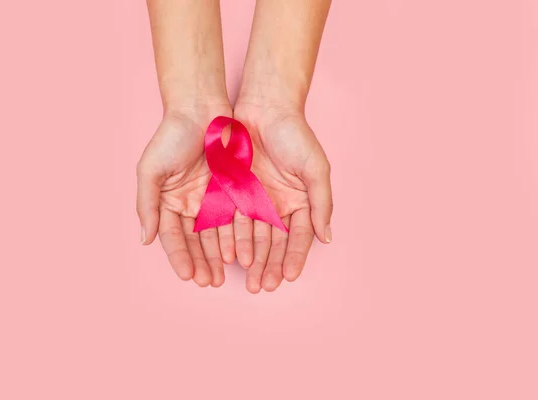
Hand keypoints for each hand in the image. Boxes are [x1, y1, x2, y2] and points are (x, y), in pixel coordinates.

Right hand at [136, 104, 235, 286]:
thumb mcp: (151, 170)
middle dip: (201, 262)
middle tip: (208, 283)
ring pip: (216, 234)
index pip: (173, 237)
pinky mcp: (232, 190)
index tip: (187, 276)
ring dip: (219, 256)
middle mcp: (190, 204)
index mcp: (168, 202)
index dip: (179, 257)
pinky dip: (237, 236)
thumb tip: (145, 240)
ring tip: (224, 275)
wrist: (200, 109)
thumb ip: (147, 205)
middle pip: (196, 241)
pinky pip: (235, 217)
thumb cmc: (171, 136)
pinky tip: (240, 253)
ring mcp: (212, 198)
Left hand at [233, 102, 332, 292]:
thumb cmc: (295, 136)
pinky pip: (231, 220)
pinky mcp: (232, 192)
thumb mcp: (315, 169)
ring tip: (248, 278)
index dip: (295, 258)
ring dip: (252, 258)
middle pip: (274, 243)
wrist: (264, 108)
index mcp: (299, 203)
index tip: (289, 277)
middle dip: (270, 266)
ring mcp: (254, 201)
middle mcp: (276, 206)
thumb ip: (321, 203)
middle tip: (263, 287)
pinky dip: (232, 239)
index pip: (298, 238)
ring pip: (252, 236)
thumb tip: (327, 238)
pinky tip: (231, 256)